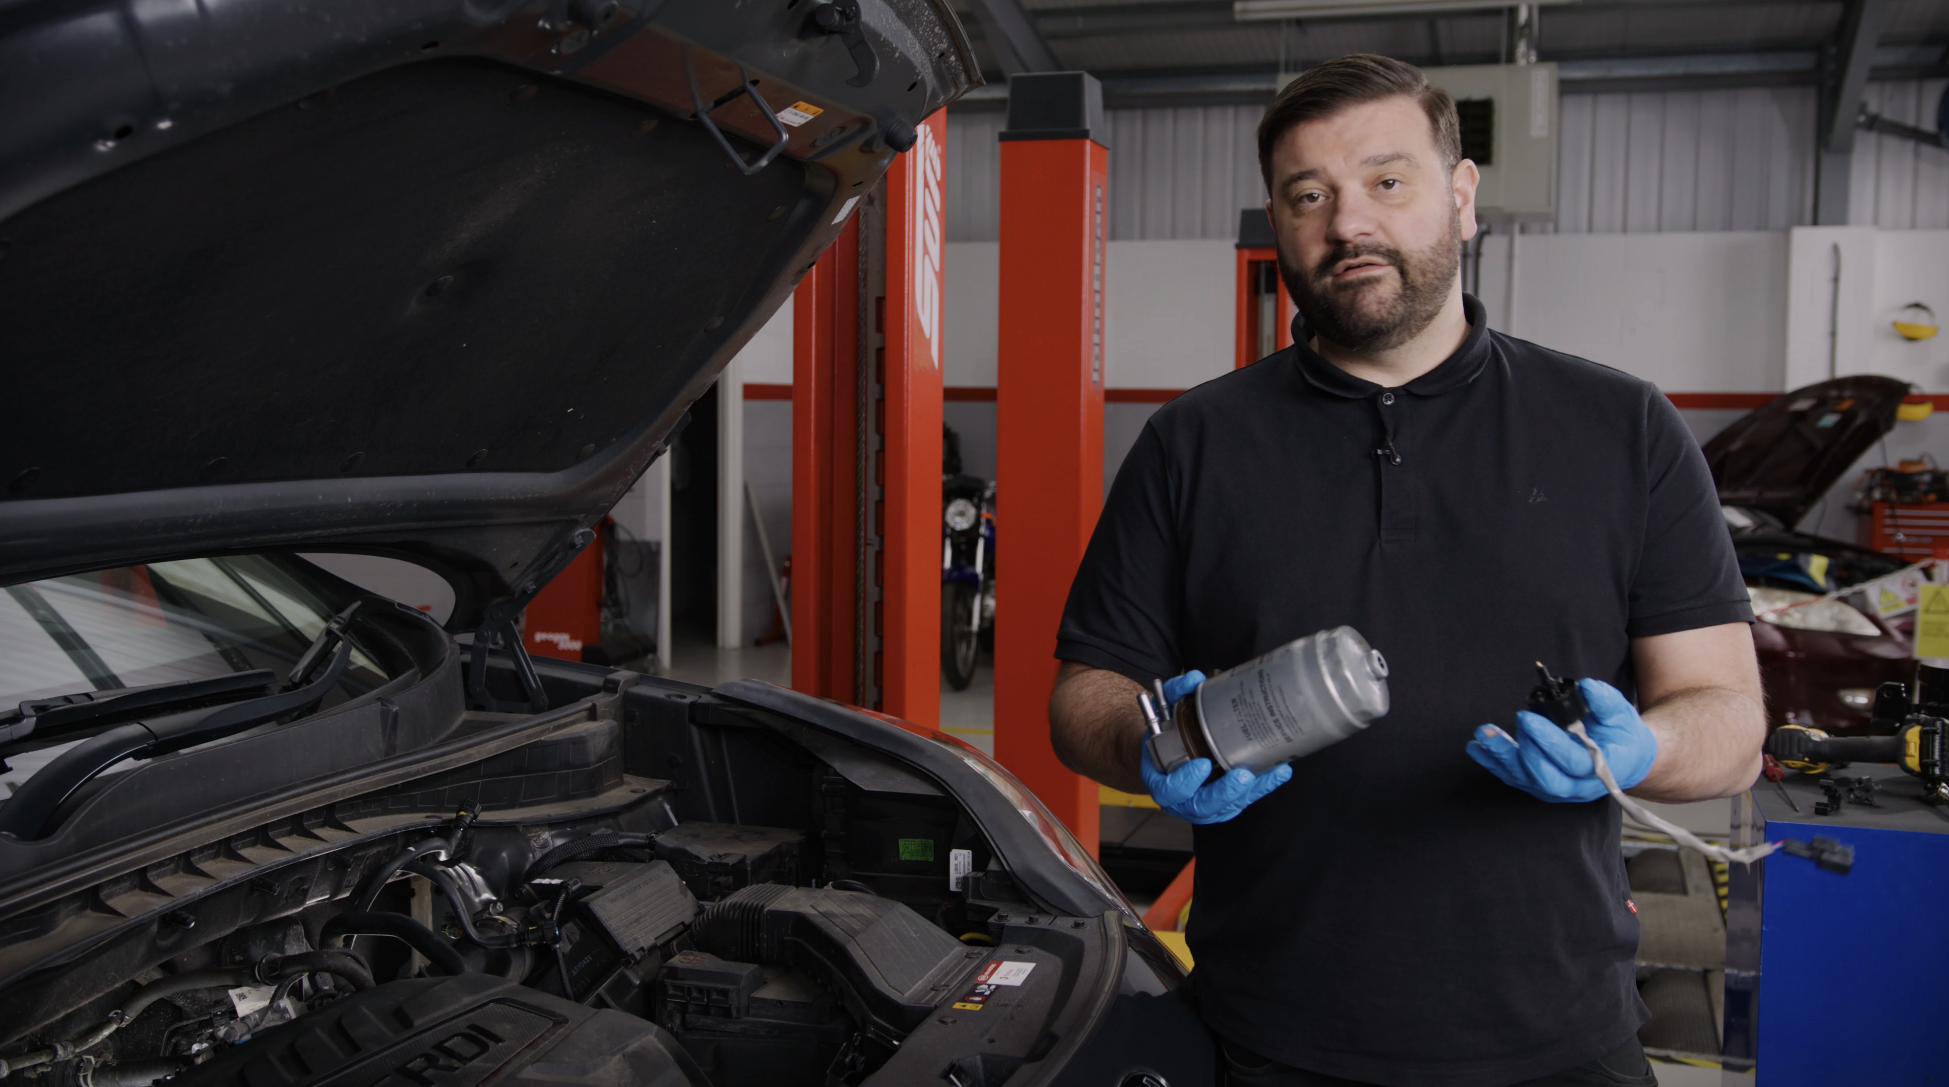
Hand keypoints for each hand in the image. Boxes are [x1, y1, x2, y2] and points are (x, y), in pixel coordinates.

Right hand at [1140, 670, 1292, 823]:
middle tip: (1242, 775)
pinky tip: (1279, 771)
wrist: (1168, 753)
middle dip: (1225, 792)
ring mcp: (1205, 804)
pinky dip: (1264, 786)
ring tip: (1271, 772)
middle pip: (1203, 805)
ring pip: (1228, 805)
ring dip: (1252, 790)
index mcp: (1161, 782)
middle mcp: (1183, 800)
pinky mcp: (1226, 802)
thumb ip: (1175, 694)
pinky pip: (1245, 799)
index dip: (1185, 781)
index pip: (1170, 790)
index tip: (1202, 764)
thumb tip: (1195, 679)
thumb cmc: (1166, 736)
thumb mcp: (1163, 714)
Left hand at [1465, 678, 1657, 802]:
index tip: (1528, 718)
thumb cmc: (1620, 734)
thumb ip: (1604, 701)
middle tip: (1514, 721)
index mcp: (1602, 769)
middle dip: (1524, 750)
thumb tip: (1586, 687)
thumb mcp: (1620, 713)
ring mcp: (1557, 789)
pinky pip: (1513, 777)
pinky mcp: (1539, 785)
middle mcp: (1577, 786)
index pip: (1573, 761)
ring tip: (1482, 734)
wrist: (1623, 757)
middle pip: (1545, 778)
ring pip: (1525, 779)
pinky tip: (1476, 747)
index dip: (1549, 742)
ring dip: (1501, 757)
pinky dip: (1493, 763)